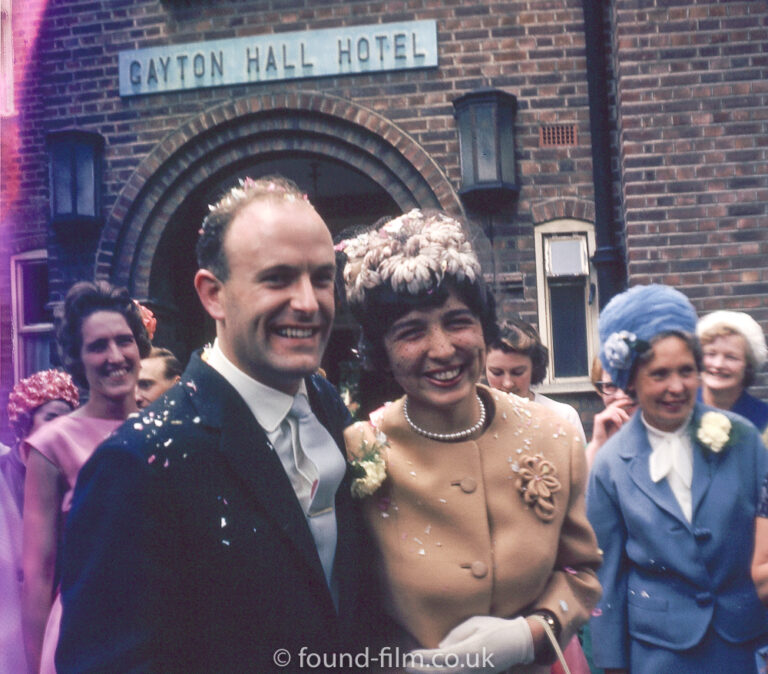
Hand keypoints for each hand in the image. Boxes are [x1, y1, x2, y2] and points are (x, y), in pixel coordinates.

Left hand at [405, 616, 532, 673]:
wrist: (519, 643)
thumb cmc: (496, 628)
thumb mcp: (475, 623)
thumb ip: (456, 635)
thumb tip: (440, 648)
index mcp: (469, 650)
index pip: (440, 657)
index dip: (423, 658)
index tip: (410, 656)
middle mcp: (471, 665)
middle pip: (441, 672)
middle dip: (422, 670)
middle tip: (407, 665)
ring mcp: (476, 673)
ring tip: (415, 670)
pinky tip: (434, 672)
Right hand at [591, 398, 633, 446]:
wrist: (603, 446)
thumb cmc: (612, 437)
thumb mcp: (621, 425)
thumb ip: (626, 417)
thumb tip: (635, 408)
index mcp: (607, 415)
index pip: (615, 404)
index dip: (623, 401)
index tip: (632, 401)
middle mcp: (603, 414)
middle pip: (614, 406)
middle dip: (623, 409)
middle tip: (629, 416)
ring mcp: (600, 416)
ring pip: (613, 409)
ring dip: (621, 416)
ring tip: (623, 425)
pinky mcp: (598, 419)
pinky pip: (610, 414)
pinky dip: (617, 419)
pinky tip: (619, 426)